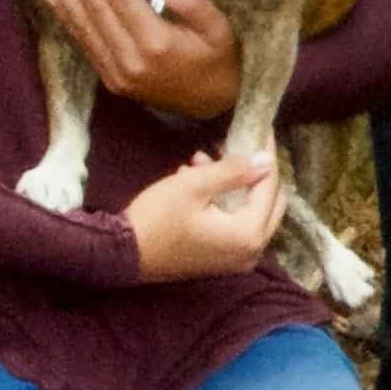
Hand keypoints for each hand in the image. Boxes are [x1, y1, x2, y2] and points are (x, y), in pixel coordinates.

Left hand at [46, 0, 242, 119]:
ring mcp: (115, 72)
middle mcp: (129, 59)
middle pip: (95, 7)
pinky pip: (84, 44)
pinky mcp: (110, 80)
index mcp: (157, 42)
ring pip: (84, 24)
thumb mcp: (221, 30)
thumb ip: (194, 4)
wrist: (212, 108)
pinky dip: (67, 18)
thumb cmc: (220, 62)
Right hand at [120, 148, 284, 277]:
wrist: (121, 256)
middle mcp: (251, 252)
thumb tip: (264, 161)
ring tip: (202, 159)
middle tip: (235, 145)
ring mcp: (236, 260)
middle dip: (252, 172)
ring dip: (232, 184)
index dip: (265, 156)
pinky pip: (234, 225)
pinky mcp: (221, 260)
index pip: (269, 187)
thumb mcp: (193, 186)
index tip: (262, 129)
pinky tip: (197, 179)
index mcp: (249, 234)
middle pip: (269, 203)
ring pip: (249, 212)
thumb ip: (233, 172)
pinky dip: (223, 202)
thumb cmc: (156, 219)